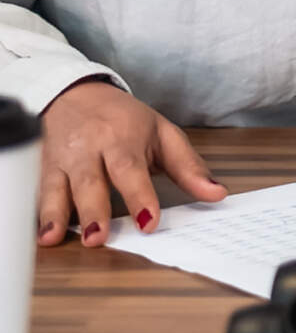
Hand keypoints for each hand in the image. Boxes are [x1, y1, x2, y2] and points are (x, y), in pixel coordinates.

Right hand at [38, 80, 224, 246]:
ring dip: (60, 215)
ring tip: (62, 238)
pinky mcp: (43, 169)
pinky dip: (40, 214)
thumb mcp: (163, 134)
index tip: (149, 222)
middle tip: (100, 237)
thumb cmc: (124, 119)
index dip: (140, 196)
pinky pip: (41, 192)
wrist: (77, 94)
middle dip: (95, 209)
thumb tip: (217, 193)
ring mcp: (65, 159)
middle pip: (92, 181)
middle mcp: (92, 148)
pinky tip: (43, 235)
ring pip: (60, 188)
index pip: (132, 169)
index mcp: (124, 138)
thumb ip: (189, 167)